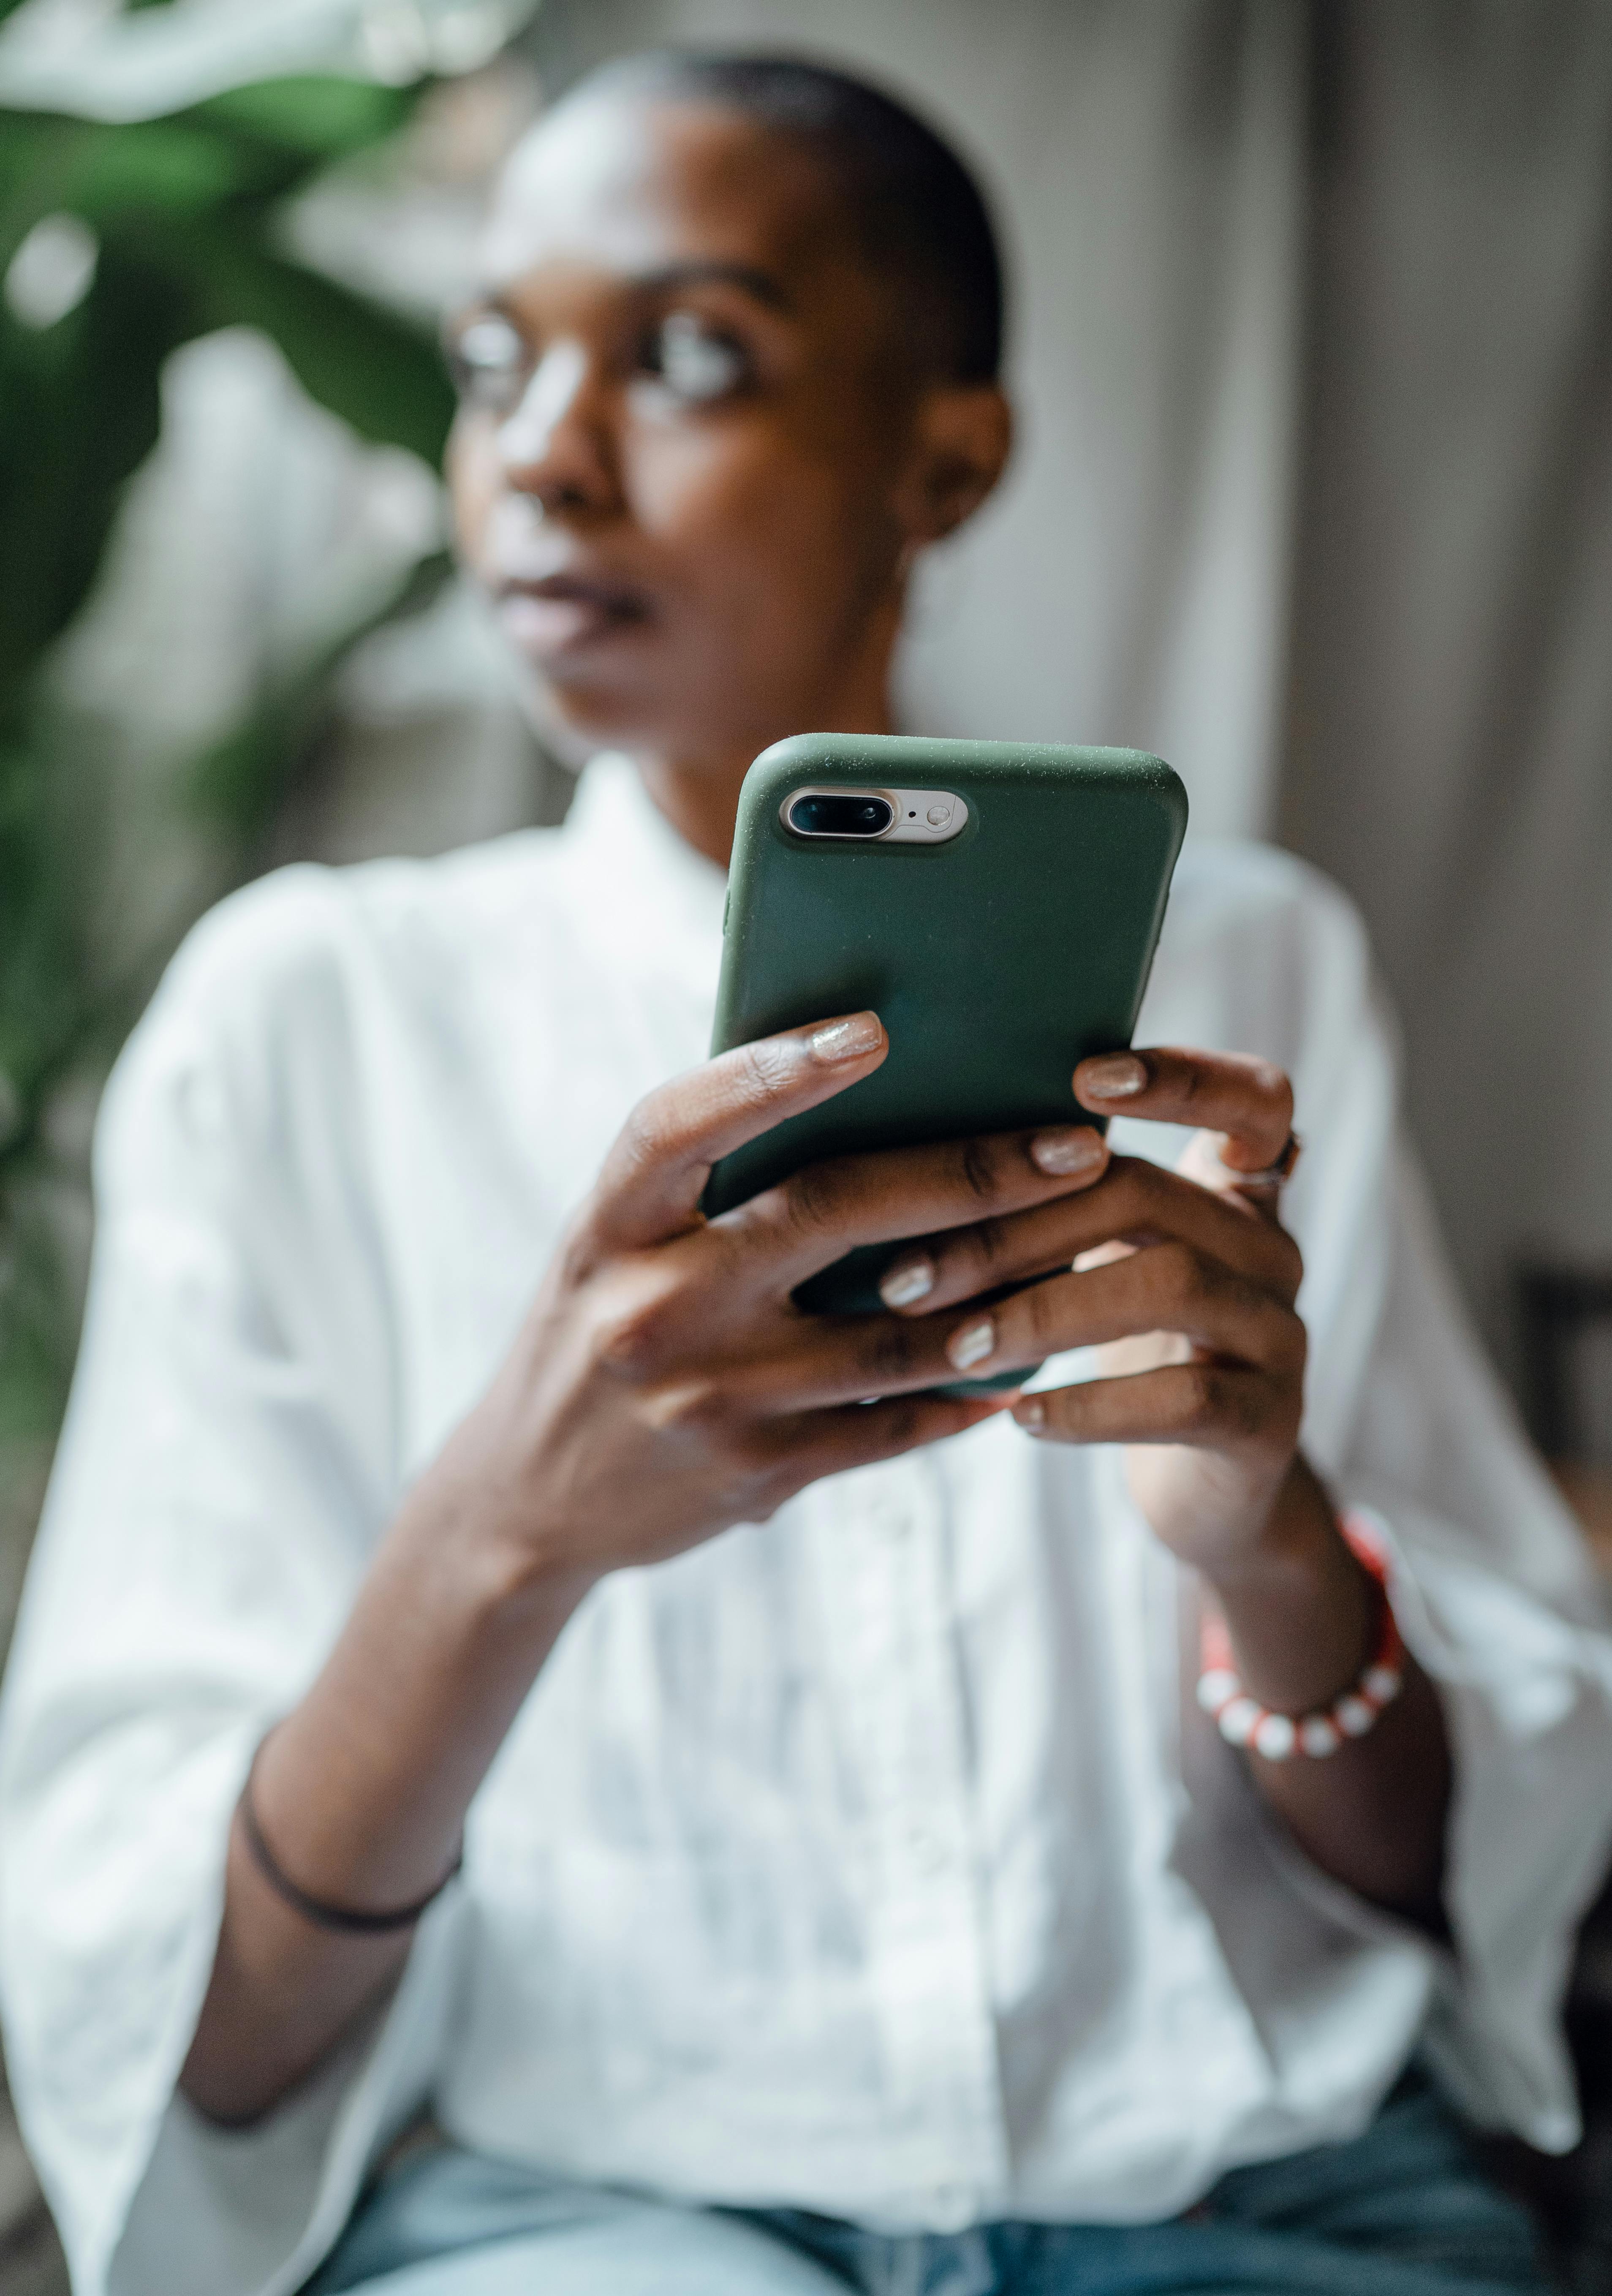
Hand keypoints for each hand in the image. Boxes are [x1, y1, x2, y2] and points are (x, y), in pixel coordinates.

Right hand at [426, 1009, 1115, 1594]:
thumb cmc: (596, 1329)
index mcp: (609, 1227)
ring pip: (892, 1333)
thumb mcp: (613, 1246)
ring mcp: (706, 1399)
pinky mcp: (755, 1474)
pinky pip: (891, 1424)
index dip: (772, 1072)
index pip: (682, 1125)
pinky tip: (1029, 1357)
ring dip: (1004, 1287)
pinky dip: (967, 1389)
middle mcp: (653, 1307)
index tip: (873, 1030)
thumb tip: (862, 1093)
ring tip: (1087, 1242)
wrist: (523, 1500)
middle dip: (969, 1173)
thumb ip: (705, 1184)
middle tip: (1075, 1144)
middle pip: (829, 1214)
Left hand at [875, 1045, 1306, 1579]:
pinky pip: (1184, 1397)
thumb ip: (1056, 1200)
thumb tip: (909, 1154)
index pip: (1251, 1096)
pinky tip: (1021, 1416)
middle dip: (1016, 1229)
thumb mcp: (1100, 1262)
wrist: (1201, 1490)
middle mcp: (1269, 1247)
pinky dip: (1091, 1406)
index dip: (1182, 1076)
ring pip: (1171, 1285)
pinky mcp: (1270, 1421)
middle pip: (1149, 1195)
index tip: (1083, 1078)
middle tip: (912, 1276)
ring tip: (959, 1348)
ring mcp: (1279, 1333)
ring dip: (1043, 1313)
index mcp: (1233, 1191)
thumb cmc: (1125, 1351)